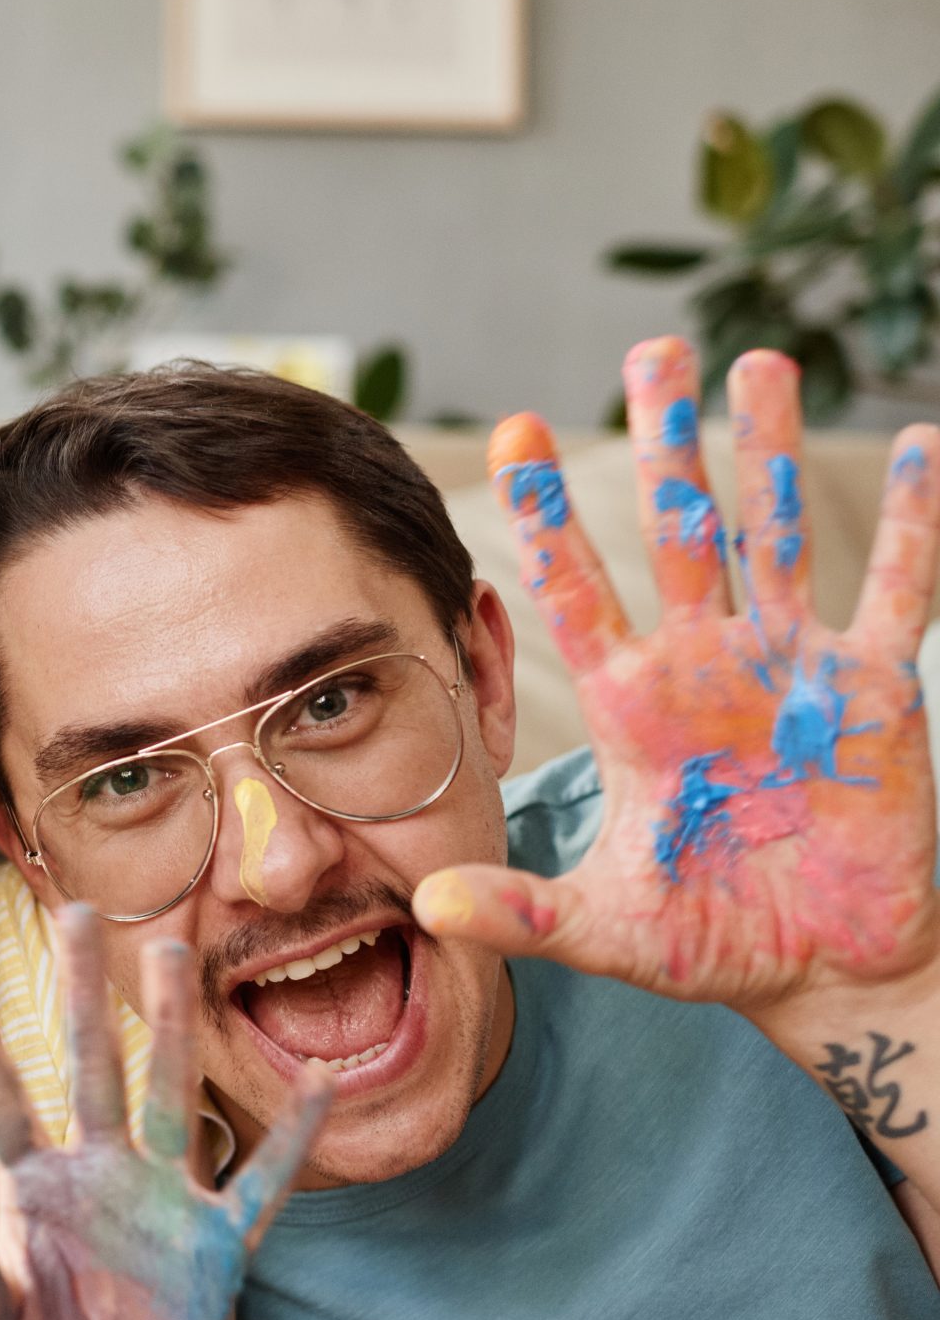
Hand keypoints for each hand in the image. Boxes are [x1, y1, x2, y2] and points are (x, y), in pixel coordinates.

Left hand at [0, 905, 329, 1319]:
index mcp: (34, 1191)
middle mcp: (100, 1175)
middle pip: (90, 1064)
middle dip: (83, 991)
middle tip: (77, 909)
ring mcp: (164, 1201)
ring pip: (171, 1095)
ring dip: (172, 1028)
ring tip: (172, 951)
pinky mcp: (221, 1244)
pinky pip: (263, 1182)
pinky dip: (291, 1139)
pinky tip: (319, 1082)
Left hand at [417, 338, 939, 1016]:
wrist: (823, 970)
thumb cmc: (711, 943)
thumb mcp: (605, 928)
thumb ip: (521, 911)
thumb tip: (428, 910)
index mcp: (635, 706)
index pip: (578, 592)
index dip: (548, 519)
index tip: (513, 434)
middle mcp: (708, 666)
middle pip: (681, 531)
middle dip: (668, 443)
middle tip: (652, 349)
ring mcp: (793, 669)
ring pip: (779, 536)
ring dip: (772, 452)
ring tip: (757, 361)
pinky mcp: (877, 692)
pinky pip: (900, 593)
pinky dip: (916, 525)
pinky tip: (923, 444)